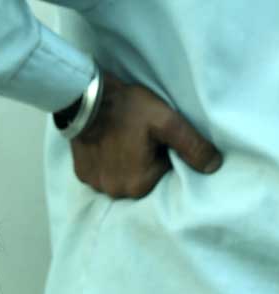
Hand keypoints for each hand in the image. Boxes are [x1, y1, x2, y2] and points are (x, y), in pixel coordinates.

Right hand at [70, 73, 221, 197]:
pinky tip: (106, 144)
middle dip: (144, 161)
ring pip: (121, 177)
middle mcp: (116, 191)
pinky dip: (106, 163)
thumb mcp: (168, 122)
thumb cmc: (129, 109)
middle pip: (142, 178)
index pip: (163, 174)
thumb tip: (214, 166)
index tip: (155, 137)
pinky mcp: (82, 175)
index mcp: (140, 183)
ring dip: (124, 163)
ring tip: (122, 139)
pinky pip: (102, 174)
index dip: (163, 154)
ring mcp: (96, 184)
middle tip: (139, 136)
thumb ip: (193, 146)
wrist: (86, 99)